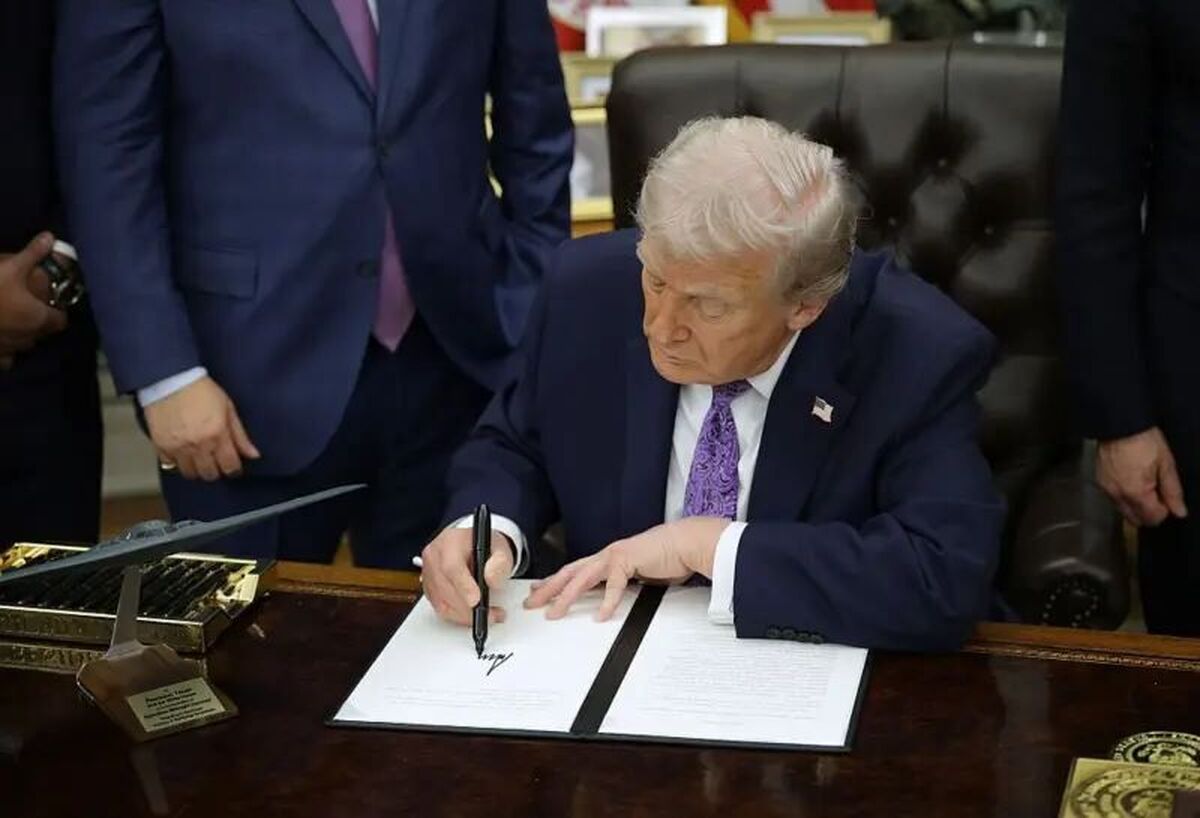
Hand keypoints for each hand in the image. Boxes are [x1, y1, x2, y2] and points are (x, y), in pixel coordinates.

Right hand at [0, 233, 67, 366]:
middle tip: (31, 306)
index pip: (60, 321)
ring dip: (24, 334)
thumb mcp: (11, 267)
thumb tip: (49, 237)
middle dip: (41, 321)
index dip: (58, 311)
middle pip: (43, 332)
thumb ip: (32, 254)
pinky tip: (0, 337)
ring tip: (14, 318)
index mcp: (38, 319)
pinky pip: (6, 358)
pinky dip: (6, 350)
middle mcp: (29, 339)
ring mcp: (10, 350)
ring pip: (25, 344)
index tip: (52, 302)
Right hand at [144, 376, 260, 480]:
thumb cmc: (201, 390)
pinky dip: (177, 463)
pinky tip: (183, 452)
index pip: (230, 466)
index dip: (234, 470)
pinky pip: (171, 465)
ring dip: (197, 469)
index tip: (234, 466)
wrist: (171, 379)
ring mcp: (178, 447)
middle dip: (216, 471)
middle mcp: (198, 445)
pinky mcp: (161, 446)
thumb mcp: (228, 409)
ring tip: (200, 458)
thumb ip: (240, 435)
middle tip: (217, 462)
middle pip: (210, 474)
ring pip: (190, 473)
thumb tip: (253, 454)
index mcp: (218, 435)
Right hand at [420, 526, 514, 624]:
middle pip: (444, 587)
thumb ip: (500, 563)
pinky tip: (473, 613)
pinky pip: (440, 608)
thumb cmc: (486, 548)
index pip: (451, 566)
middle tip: (492, 612)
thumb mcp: (501, 550)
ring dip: (465, 614)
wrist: (475, 548)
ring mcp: (428, 573)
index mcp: (451, 541)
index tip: (476, 600)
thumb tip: (491, 579)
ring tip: (487, 613)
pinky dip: (458, 615)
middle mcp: (435, 556)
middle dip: (468, 607)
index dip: (463, 586)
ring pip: (441, 602)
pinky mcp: (429, 588)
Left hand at [524, 517, 728, 621]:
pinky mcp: (629, 560)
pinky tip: (600, 617)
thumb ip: (625, 585)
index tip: (539, 591)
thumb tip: (614, 601)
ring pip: (583, 577)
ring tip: (554, 612)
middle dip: (549, 588)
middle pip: (570, 572)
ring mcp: (616, 556)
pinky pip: (614, 585)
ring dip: (566, 596)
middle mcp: (607, 555)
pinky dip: (607, 602)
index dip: (555, 582)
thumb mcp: (640, 576)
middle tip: (531, 602)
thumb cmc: (669, 557)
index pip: (575, 570)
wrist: (688, 542)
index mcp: (609, 558)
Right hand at [1097, 427, 1187, 526]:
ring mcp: (1106, 489)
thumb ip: (1172, 491)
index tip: (1167, 497)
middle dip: (1149, 512)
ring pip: (1124, 511)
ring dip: (1136, 505)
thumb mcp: (1166, 464)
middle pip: (1136, 520)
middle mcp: (1118, 495)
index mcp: (1136, 493)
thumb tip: (1179, 511)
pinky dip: (1124, 496)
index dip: (1164, 510)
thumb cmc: (1143, 440)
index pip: (1152, 518)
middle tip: (1157, 493)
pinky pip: (1114, 499)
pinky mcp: (1100, 482)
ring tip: (1144, 483)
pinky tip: (1131, 479)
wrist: (1119, 424)